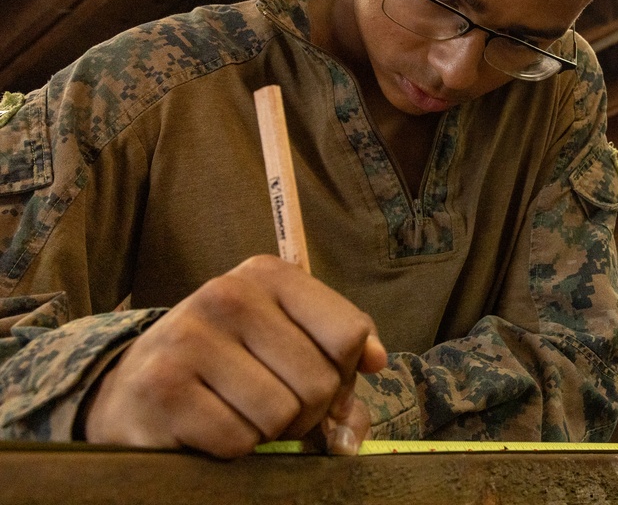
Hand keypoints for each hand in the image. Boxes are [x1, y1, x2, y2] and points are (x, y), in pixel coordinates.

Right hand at [83, 255, 387, 457]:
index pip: (349, 334)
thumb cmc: (229, 366)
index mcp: (268, 274)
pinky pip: (239, 441)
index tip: (319, 379)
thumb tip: (377, 360)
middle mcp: (227, 293)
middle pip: (319, 380)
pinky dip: (234, 450)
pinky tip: (208, 429)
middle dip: (308, 413)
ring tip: (241, 415)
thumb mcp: (285, 342)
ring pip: (281, 414)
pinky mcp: (162, 389)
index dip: (344, 374)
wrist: (132, 390)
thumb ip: (340, 351)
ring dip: (269, 433)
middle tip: (277, 409)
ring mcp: (190, 338)